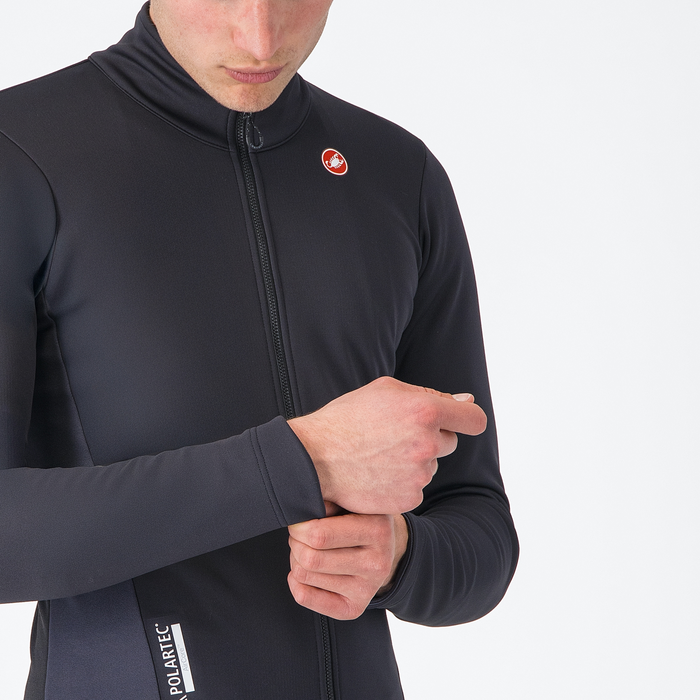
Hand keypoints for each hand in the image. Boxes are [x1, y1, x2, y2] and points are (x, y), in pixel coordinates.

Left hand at [287, 511, 408, 619]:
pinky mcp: (354, 608)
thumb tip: (297, 504)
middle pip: (310, 558)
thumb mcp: (351, 500)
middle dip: (295, 543)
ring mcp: (367, 589)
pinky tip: (307, 570)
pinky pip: (305, 597)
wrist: (387, 548)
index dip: (298, 526)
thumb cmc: (360, 517)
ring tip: (308, 548)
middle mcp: (377, 563)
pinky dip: (296, 582)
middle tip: (300, 534)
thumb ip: (327, 499)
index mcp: (377, 530)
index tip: (298, 519)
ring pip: (304, 575)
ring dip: (296, 559)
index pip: (320, 535)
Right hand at [288, 376, 485, 513]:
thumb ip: (431, 394)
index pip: (474, 419)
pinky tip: (378, 472)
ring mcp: (419, 475)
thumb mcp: (386, 391)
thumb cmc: (348, 418)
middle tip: (395, 435)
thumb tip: (467, 400)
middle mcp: (427, 444)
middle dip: (431, 437)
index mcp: (425, 411)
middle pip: (449, 441)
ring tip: (380, 454)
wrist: (314, 459)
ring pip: (431, 465)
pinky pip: (417, 487)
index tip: (458, 419)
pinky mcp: (409, 499)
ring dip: (415, 460)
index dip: (466, 418)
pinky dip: (403, 482)